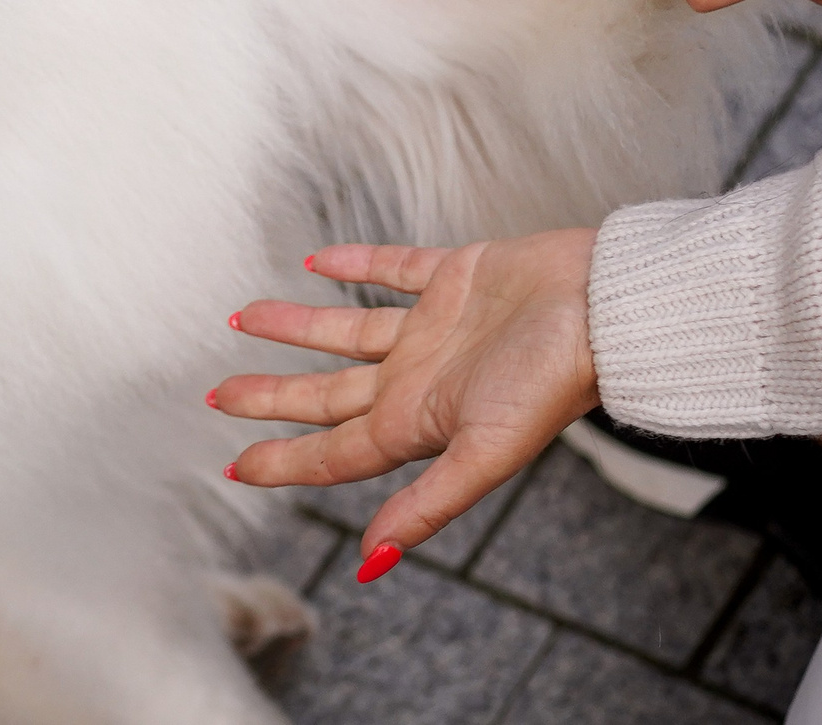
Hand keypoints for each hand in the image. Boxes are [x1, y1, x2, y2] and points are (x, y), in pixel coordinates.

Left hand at [215, 232, 597, 577]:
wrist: (605, 307)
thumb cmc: (553, 383)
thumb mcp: (484, 455)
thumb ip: (427, 505)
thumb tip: (371, 560)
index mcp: (417, 422)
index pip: (333, 450)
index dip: (283, 460)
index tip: (232, 466)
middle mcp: (417, 377)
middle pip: (326, 393)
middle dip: (271, 395)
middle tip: (216, 395)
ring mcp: (434, 327)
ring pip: (345, 328)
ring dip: (296, 325)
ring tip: (241, 315)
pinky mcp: (454, 274)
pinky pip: (391, 267)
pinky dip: (354, 262)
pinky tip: (317, 261)